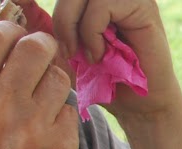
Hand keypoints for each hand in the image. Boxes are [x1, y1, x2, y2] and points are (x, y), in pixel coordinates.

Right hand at [0, 22, 79, 148]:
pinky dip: (62, 119)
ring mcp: (36, 130)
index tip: (15, 37)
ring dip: (53, 84)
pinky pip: (71, 113)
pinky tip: (46, 138)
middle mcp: (0, 108)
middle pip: (36, 47)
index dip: (9, 30)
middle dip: (40, 49)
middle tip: (38, 61)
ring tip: (39, 106)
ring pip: (59, 78)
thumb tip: (6, 37)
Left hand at [51, 0, 181, 120]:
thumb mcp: (64, 50)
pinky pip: (102, 4)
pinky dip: (93, 32)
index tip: (39, 23)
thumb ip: (44, 24)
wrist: (139, 106)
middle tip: (67, 52)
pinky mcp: (143, 4)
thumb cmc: (104, 80)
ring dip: (76, 26)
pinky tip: (102, 55)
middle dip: (61, 19)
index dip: (42, 5)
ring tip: (86, 56)